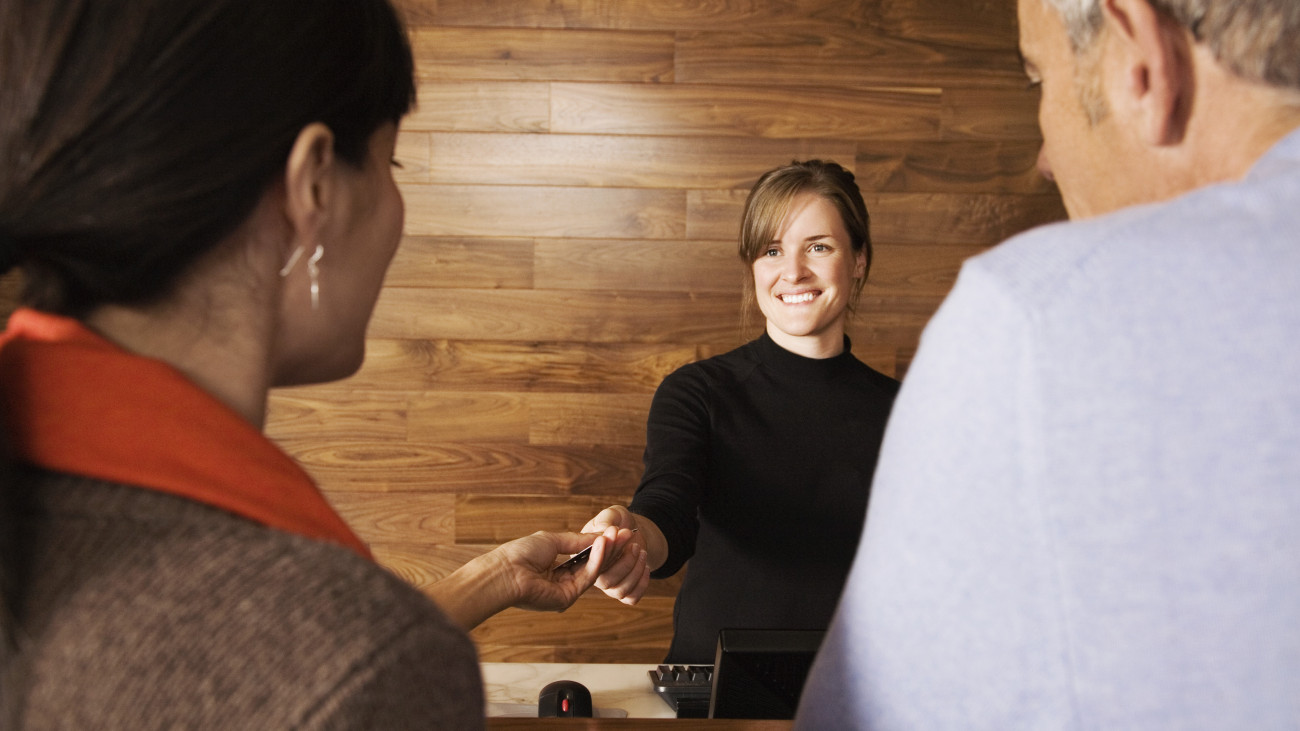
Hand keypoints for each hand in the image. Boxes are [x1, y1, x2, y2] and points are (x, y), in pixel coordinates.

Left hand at [429, 528, 612, 629]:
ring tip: (618, 536)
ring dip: (607, 552)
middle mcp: (562, 580)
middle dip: (610, 549)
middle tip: (627, 535)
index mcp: (556, 567)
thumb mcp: (553, 540)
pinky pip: (587, 577)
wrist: (505, 572)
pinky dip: (597, 560)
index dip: (601, 544)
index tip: (617, 532)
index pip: (585, 556)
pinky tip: (603, 544)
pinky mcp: (567, 598)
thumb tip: (600, 537)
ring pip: (593, 570)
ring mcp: (565, 590)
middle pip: (593, 564)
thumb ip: (578, 541)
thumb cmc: (520, 554)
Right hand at [582, 505, 650, 605]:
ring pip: (619, 591)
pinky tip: (645, 566)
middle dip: (624, 563)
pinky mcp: (624, 590)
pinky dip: (641, 584)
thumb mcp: (612, 515)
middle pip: (605, 582)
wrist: (632, 531)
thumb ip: (607, 520)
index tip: (616, 533)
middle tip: (634, 544)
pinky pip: (631, 597)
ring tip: (641, 552)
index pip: (591, 563)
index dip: (605, 551)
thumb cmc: (618, 522)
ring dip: (634, 571)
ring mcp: (609, 585)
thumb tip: (606, 531)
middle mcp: (593, 575)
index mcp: (584, 557)